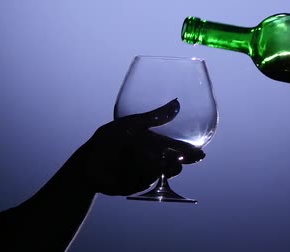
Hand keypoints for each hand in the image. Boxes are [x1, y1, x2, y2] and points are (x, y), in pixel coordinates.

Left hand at [68, 99, 205, 195]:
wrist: (88, 163)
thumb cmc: (109, 139)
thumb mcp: (133, 124)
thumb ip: (156, 116)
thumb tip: (177, 103)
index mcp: (154, 143)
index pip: (176, 147)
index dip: (188, 151)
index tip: (201, 154)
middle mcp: (153, 159)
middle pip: (174, 162)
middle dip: (181, 161)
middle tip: (187, 160)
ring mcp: (147, 173)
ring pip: (163, 172)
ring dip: (165, 167)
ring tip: (164, 161)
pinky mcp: (138, 185)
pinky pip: (148, 180)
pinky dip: (144, 173)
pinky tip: (135, 166)